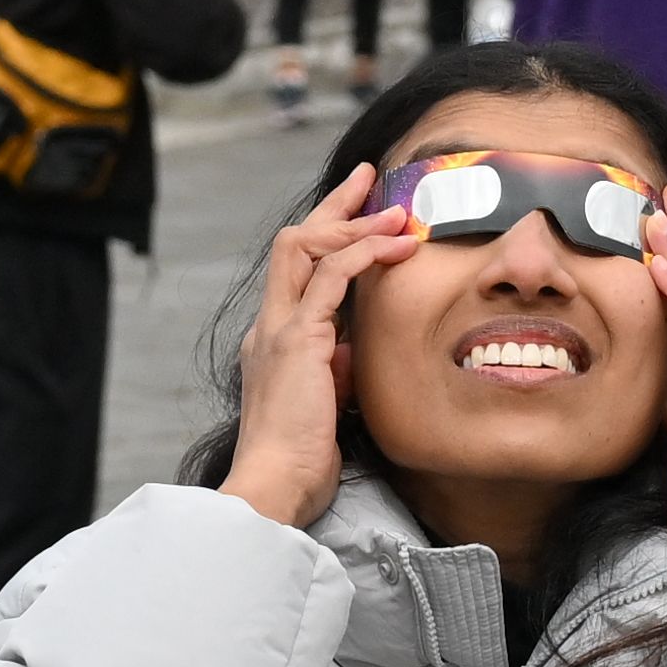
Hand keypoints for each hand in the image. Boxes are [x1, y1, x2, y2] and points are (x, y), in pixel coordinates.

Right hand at [215, 189, 421, 524]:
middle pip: (296, 241)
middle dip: (335, 206)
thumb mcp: (324, 403)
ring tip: (397, 211)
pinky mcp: (298, 340)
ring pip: (308, 247)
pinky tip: (397, 246)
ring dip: (356, 223)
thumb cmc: (300, 460)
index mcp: (273, 341)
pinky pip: (332, 277)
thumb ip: (333, 370)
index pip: (297, 270)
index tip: (363, 214)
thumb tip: (350, 352)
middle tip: (371, 179)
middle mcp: (269, 326)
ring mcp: (279, 329)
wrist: (275, 487)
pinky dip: (365, 253)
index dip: (328, 235)